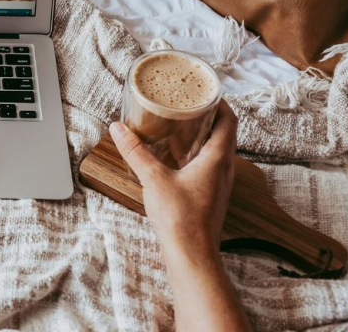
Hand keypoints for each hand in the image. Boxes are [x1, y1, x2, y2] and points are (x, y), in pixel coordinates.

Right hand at [109, 100, 236, 254]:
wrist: (191, 256)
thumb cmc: (181, 219)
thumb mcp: (153, 179)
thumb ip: (135, 152)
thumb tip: (118, 128)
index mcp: (218, 159)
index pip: (229, 120)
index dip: (220, 101)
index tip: (204, 90)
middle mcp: (224, 169)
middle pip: (223, 133)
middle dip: (206, 116)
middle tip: (186, 104)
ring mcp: (218, 184)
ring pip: (215, 150)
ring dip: (200, 135)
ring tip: (178, 125)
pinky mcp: (209, 195)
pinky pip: (206, 166)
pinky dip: (193, 154)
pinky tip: (173, 156)